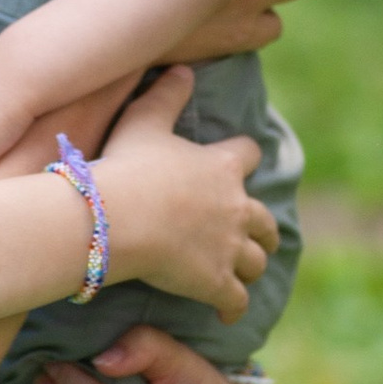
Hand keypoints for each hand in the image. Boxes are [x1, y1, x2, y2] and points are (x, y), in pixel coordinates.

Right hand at [88, 69, 273, 319]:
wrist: (118, 219)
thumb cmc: (126, 166)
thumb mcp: (143, 121)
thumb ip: (166, 95)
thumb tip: (183, 69)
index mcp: (222, 166)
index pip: (249, 154)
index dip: (244, 158)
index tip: (241, 162)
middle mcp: (235, 206)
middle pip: (264, 219)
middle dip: (262, 226)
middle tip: (257, 233)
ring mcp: (229, 248)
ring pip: (257, 260)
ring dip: (251, 264)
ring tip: (243, 271)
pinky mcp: (216, 282)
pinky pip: (236, 300)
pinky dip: (234, 307)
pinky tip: (228, 314)